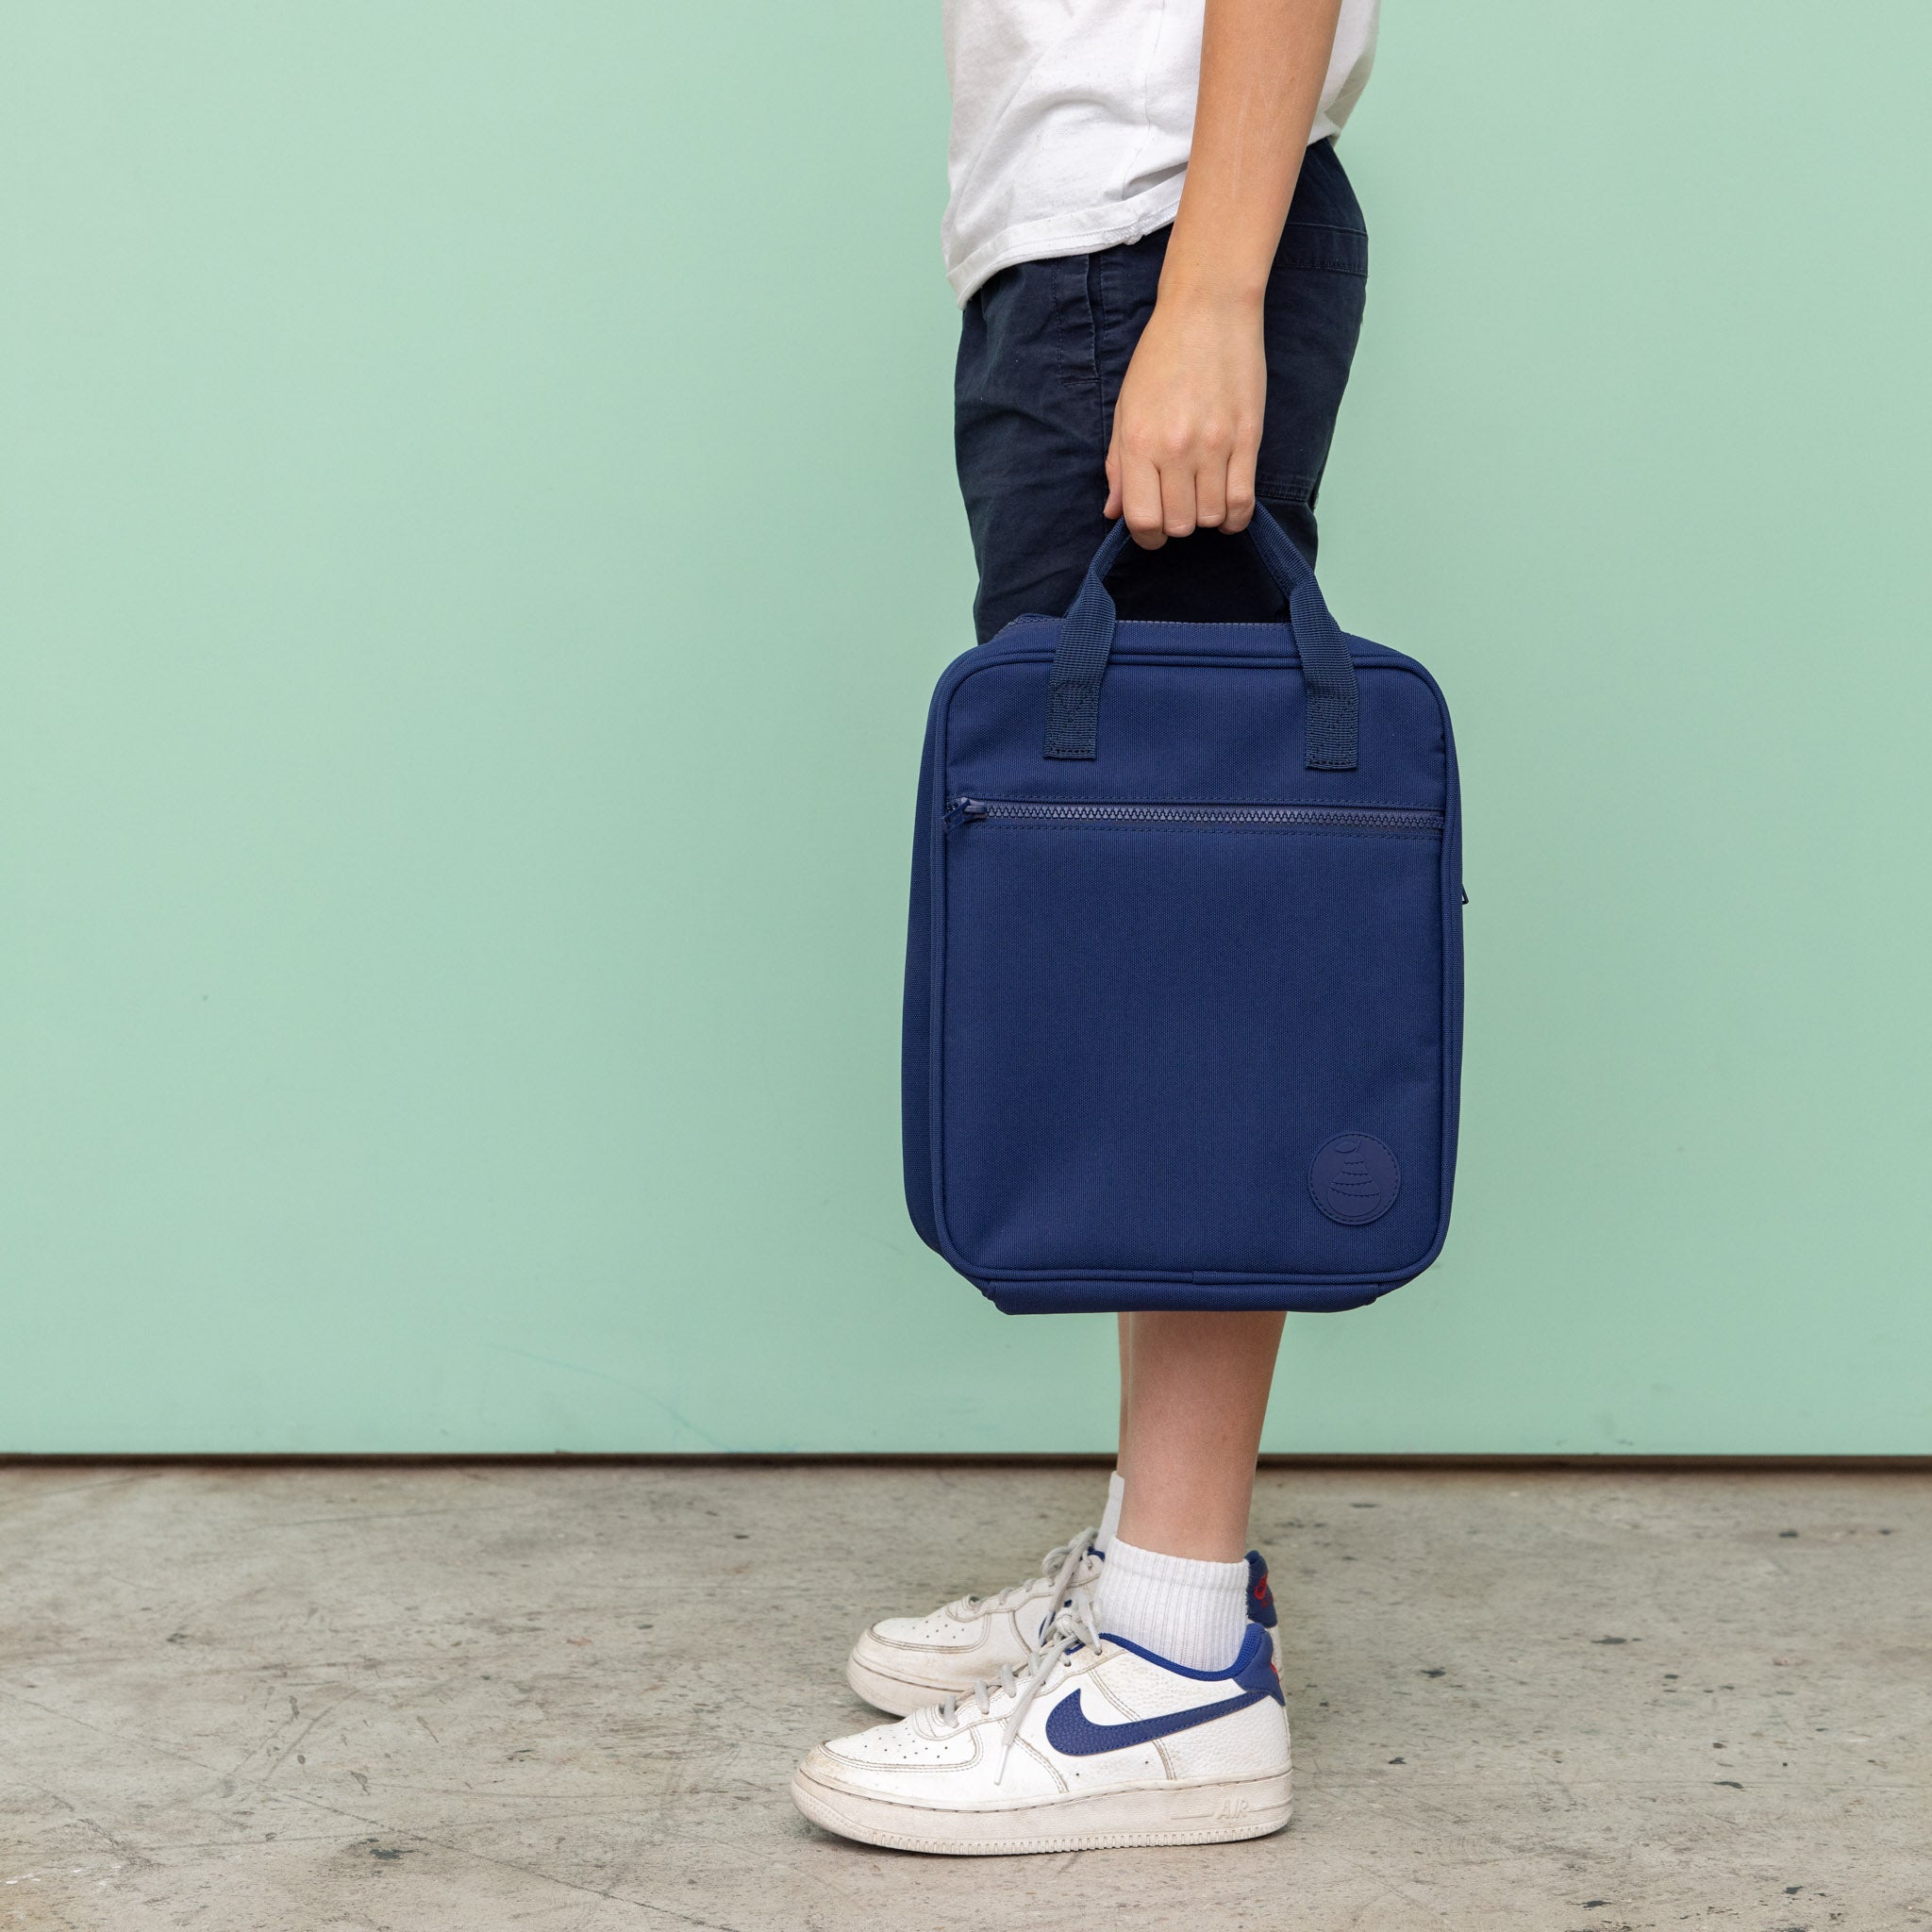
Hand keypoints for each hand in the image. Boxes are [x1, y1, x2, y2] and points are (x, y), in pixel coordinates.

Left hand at [1104, 289, 1265, 548]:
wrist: (1208, 310)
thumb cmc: (1161, 357)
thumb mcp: (1126, 408)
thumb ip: (1118, 465)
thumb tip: (1113, 512)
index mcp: (1138, 442)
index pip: (1141, 519)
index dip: (1146, 537)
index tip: (1152, 531)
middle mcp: (1175, 449)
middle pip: (1179, 524)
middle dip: (1176, 527)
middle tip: (1178, 508)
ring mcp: (1214, 445)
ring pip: (1211, 516)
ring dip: (1205, 518)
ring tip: (1202, 500)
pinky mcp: (1248, 438)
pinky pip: (1243, 501)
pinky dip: (1235, 517)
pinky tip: (1227, 510)